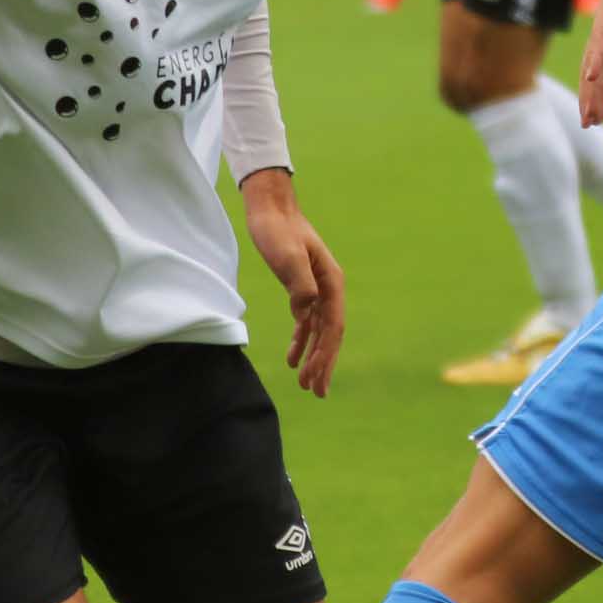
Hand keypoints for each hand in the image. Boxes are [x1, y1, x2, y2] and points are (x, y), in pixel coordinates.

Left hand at [241, 172, 345, 396]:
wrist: (270, 209)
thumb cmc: (278, 230)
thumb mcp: (288, 255)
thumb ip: (299, 282)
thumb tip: (307, 311)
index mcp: (332, 282)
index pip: (332, 327)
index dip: (325, 355)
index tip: (314, 378)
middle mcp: (329, 288)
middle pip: (330, 334)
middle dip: (324, 364)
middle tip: (316, 393)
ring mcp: (317, 288)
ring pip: (319, 331)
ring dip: (313, 356)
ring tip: (305, 383)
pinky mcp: (302, 288)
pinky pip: (306, 321)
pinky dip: (301, 340)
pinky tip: (293, 358)